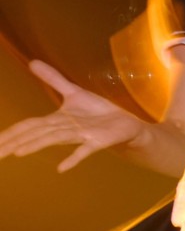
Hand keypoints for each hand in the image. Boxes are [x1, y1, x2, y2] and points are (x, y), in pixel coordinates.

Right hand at [0, 60, 145, 171]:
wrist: (127, 122)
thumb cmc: (98, 111)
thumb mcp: (74, 92)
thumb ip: (53, 79)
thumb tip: (32, 62)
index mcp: (56, 121)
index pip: (28, 126)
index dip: (10, 132)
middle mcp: (64, 130)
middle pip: (35, 135)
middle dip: (15, 142)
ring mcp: (80, 136)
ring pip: (54, 140)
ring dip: (36, 145)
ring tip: (18, 153)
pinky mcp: (98, 141)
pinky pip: (84, 150)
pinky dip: (73, 158)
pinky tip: (61, 168)